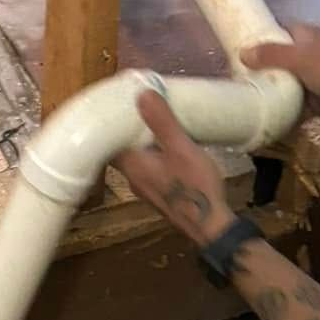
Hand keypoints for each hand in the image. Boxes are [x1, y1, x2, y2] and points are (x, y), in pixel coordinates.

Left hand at [117, 89, 232, 243]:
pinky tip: (166, 149)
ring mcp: (147, 190)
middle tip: (136, 110)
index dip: (111, 124)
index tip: (116, 106)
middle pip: (122, 152)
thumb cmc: (194, 186)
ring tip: (152, 124)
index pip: (109, 142)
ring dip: (141, 145)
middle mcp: (134, 180)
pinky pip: (149, 171)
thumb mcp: (181, 148)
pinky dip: (153, 157)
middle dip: (128, 132)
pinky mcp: (160, 196)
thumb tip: (142, 94)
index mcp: (133, 167)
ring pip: (137, 162)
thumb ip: (162, 122)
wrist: (211, 226)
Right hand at [242, 23, 319, 120]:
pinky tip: (262, 117)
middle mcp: (306, 54)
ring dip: (269, 91)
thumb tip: (242, 52)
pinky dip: (280, 111)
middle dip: (259, 68)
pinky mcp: (313, 101)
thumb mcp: (299, 58)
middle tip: (234, 77)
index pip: (277, 31)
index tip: (237, 46)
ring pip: (284, 83)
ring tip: (243, 97)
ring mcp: (310, 79)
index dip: (260, 36)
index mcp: (304, 36)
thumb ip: (271, 55)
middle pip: (277, 59)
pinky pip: (292, 105)